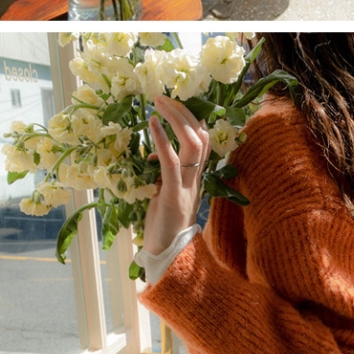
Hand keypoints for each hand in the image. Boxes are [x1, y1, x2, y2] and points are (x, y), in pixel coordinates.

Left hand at [143, 93, 210, 257]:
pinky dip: (161, 139)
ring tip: (159, 102)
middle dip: (184, 112)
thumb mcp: (163, 193)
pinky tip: (151, 124)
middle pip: (201, 136)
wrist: (166, 258)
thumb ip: (163, 174)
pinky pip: (170, 163)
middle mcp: (195, 180)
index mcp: (194, 179)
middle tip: (163, 95)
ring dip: (176, 119)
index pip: (203, 141)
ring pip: (192, 144)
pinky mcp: (172, 197)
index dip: (193, 119)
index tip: (175, 103)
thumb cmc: (162, 227)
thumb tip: (152, 154)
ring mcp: (186, 188)